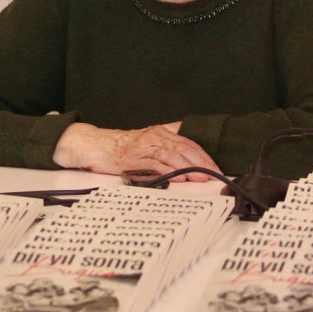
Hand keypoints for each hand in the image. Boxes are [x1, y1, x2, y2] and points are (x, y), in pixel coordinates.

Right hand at [52, 122, 218, 181]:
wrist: (97, 146)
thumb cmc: (121, 148)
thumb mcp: (147, 144)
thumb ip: (165, 149)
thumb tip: (187, 161)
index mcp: (160, 133)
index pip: (188, 143)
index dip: (204, 156)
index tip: (215, 169)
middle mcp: (155, 137)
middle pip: (184, 148)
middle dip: (202, 163)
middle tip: (213, 175)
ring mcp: (145, 147)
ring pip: (173, 155)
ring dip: (189, 167)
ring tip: (201, 178)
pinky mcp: (135, 158)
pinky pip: (156, 164)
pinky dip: (170, 171)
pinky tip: (179, 178)